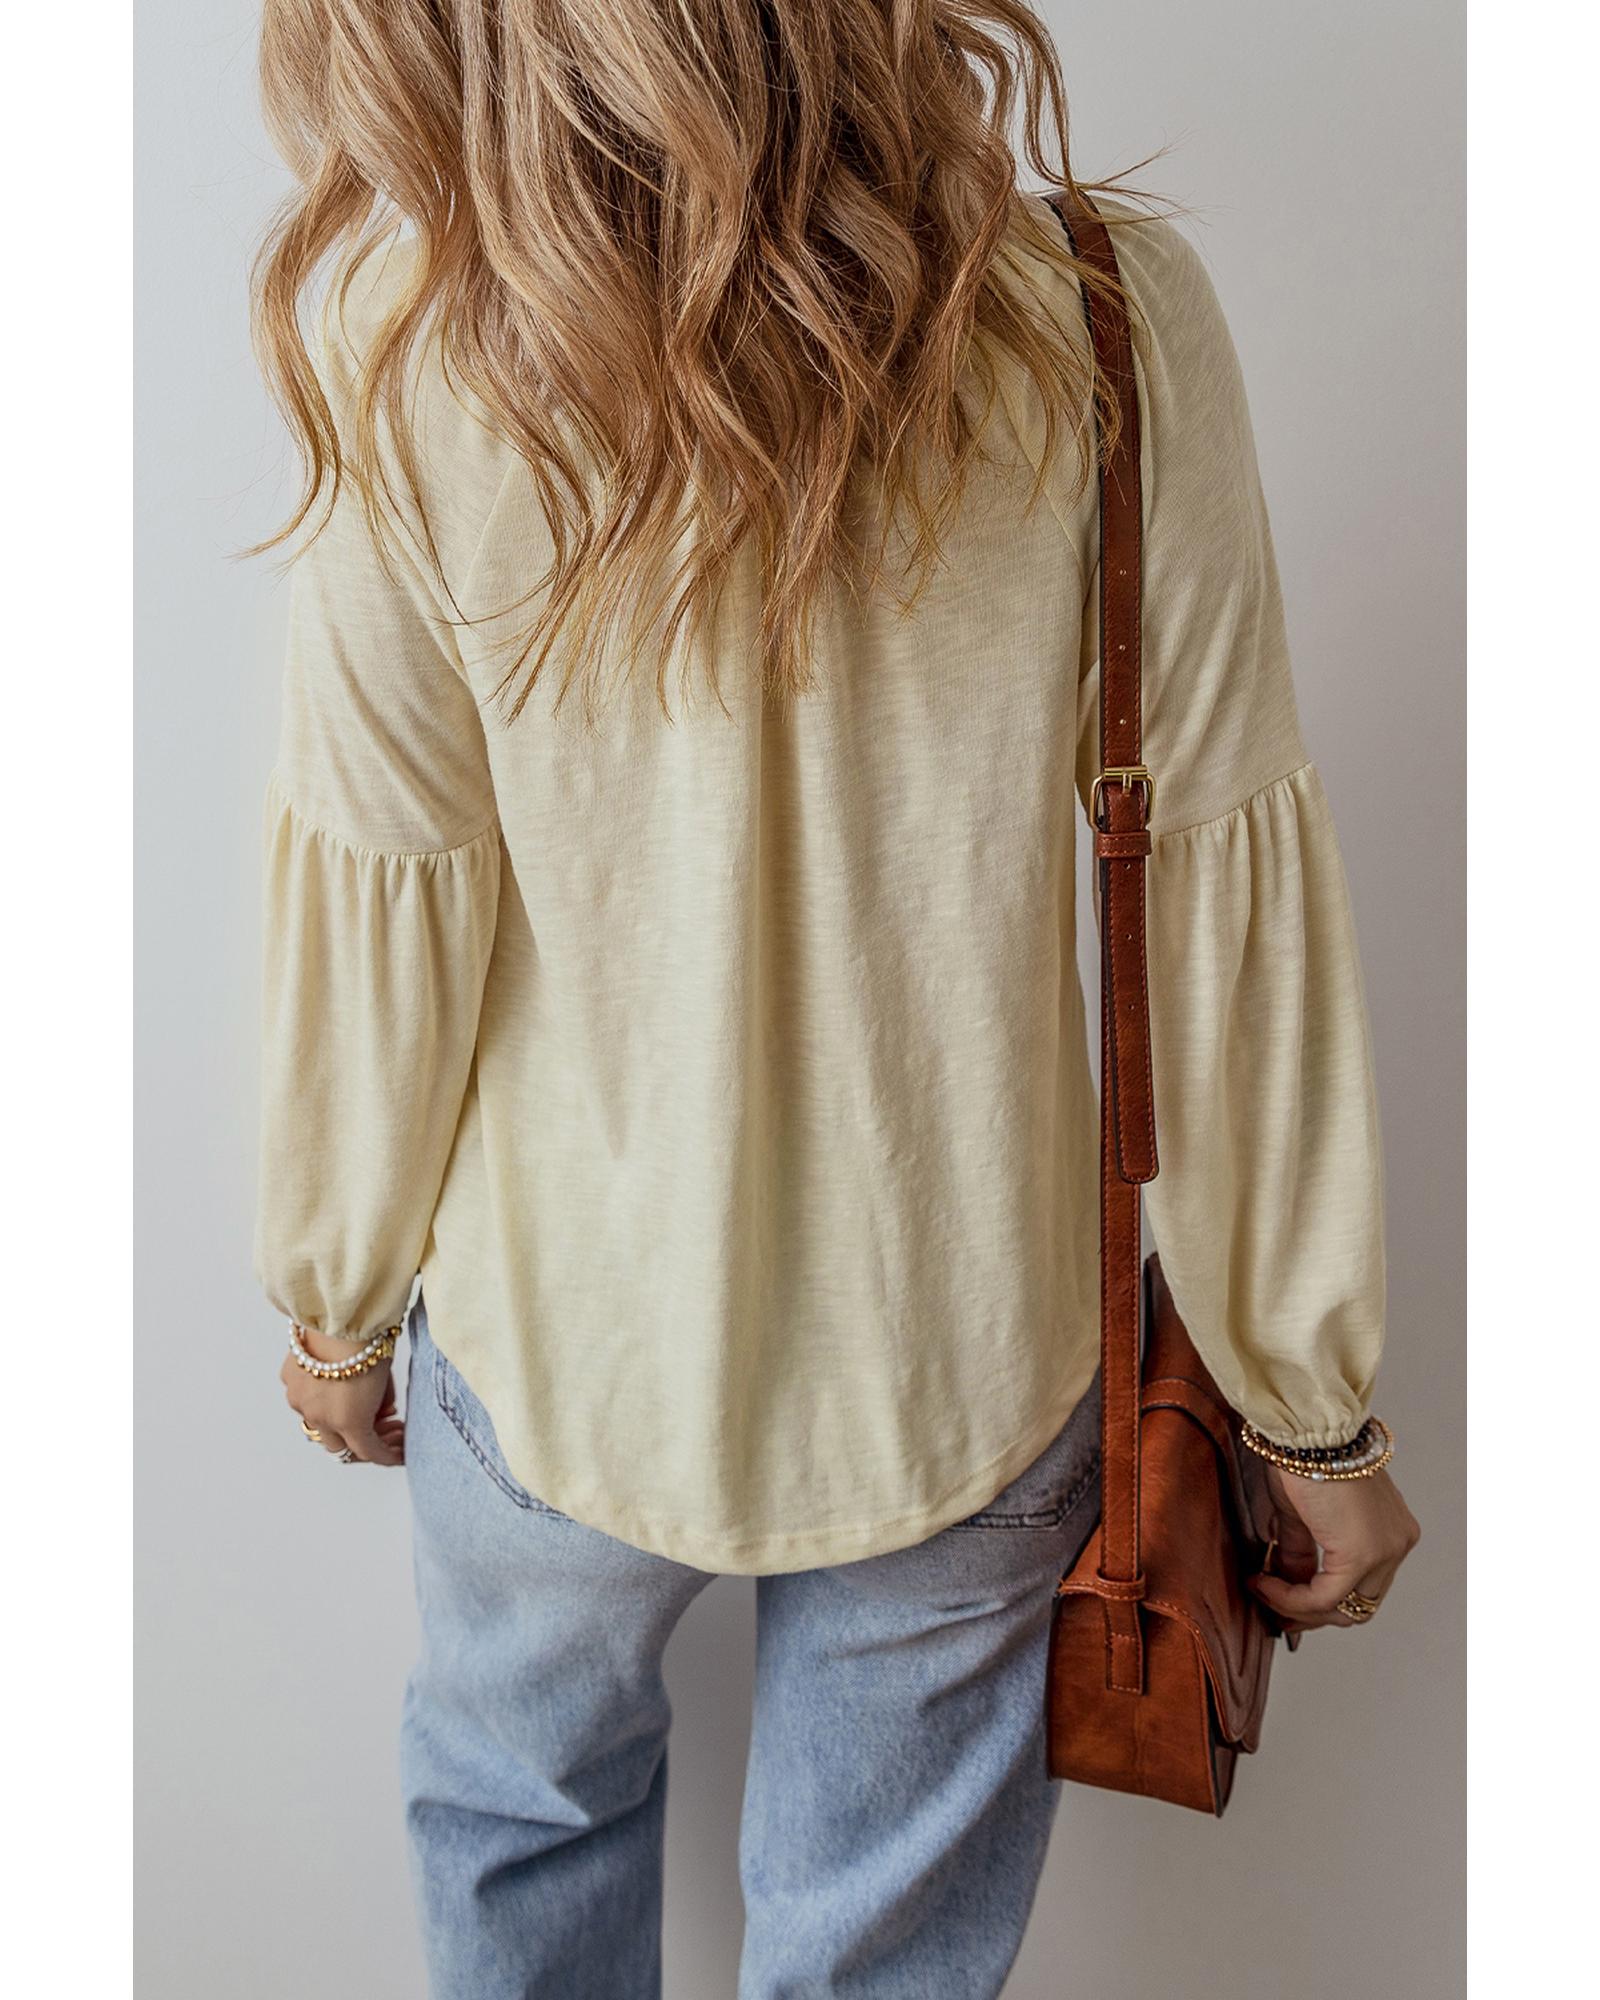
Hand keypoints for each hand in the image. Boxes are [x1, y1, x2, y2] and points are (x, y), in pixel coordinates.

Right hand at [280, 1327, 405, 1467]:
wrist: (339, 1313)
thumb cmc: (370, 1342)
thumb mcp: (386, 1378)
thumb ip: (382, 1402)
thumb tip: (382, 1412)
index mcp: (349, 1421)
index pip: (368, 1452)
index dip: (386, 1455)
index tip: (398, 1453)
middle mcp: (320, 1417)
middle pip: (339, 1446)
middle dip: (363, 1441)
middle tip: (385, 1427)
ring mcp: (300, 1400)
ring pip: (317, 1425)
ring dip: (337, 1423)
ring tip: (360, 1407)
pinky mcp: (289, 1380)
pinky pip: (303, 1399)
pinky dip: (319, 1399)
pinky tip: (336, 1385)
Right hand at [1249, 1464, 1418, 1635]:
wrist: (1308, 1428)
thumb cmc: (1305, 1453)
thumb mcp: (1302, 1511)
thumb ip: (1300, 1550)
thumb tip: (1285, 1580)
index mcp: (1390, 1529)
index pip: (1361, 1584)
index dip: (1320, 1600)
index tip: (1282, 1598)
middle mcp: (1397, 1543)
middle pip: (1359, 1604)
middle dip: (1311, 1613)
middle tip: (1274, 1610)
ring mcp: (1386, 1550)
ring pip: (1346, 1608)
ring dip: (1299, 1608)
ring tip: (1263, 1589)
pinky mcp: (1363, 1554)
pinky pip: (1326, 1596)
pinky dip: (1292, 1599)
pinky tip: (1264, 1583)